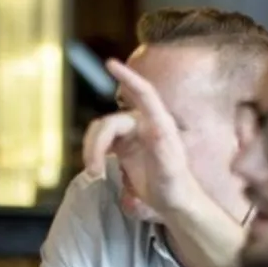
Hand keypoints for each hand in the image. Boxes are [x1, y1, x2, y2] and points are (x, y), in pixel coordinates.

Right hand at [83, 59, 200, 214]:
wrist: (174, 202)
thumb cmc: (175, 187)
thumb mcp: (171, 169)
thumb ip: (162, 147)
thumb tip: (150, 126)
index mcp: (159, 124)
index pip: (143, 93)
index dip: (127, 77)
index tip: (109, 64)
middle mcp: (144, 124)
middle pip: (109, 123)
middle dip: (96, 145)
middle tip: (94, 172)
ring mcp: (132, 135)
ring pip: (101, 132)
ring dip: (92, 151)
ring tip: (95, 175)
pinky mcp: (123, 147)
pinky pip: (100, 142)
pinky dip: (93, 155)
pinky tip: (96, 171)